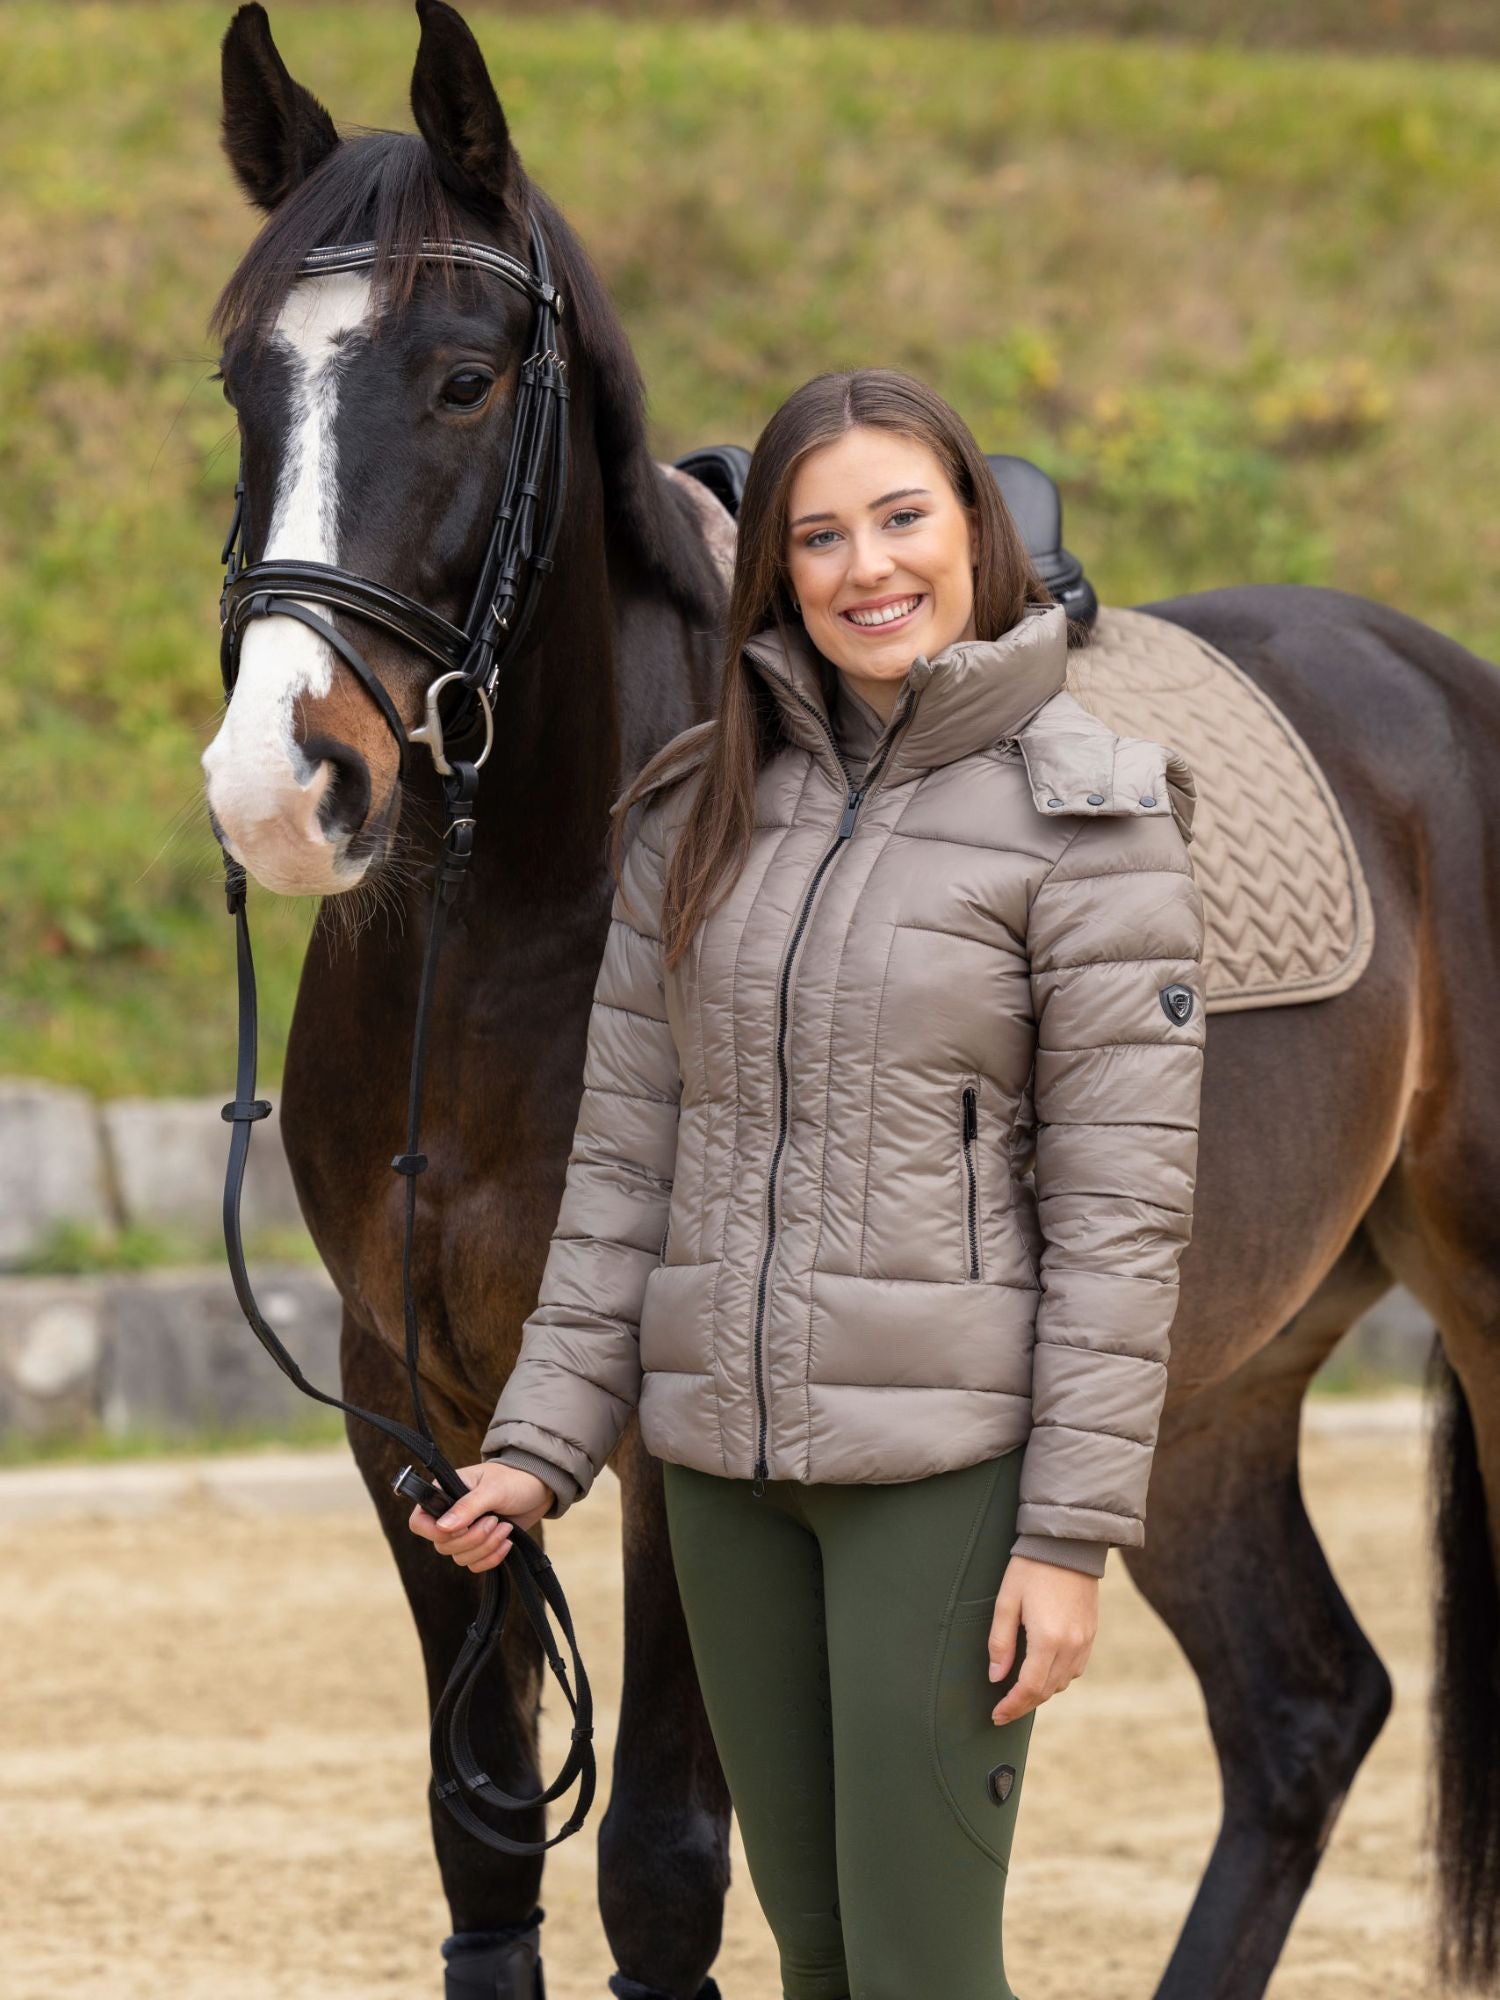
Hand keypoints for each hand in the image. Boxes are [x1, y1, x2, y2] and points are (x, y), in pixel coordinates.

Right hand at [406, 1462, 553, 1570]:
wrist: (538, 1489)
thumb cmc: (513, 1479)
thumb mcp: (492, 1489)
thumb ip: (467, 1507)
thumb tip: (442, 1527)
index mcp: (443, 1493)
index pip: (419, 1522)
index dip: (435, 1531)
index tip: (462, 1527)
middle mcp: (449, 1515)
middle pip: (442, 1545)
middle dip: (472, 1538)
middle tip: (494, 1520)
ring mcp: (464, 1533)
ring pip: (459, 1558)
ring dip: (485, 1547)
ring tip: (504, 1527)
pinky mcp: (479, 1546)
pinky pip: (475, 1565)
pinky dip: (492, 1557)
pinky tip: (507, 1542)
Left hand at [987, 1554, 1098, 1724]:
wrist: (1068, 1543)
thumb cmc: (1031, 1568)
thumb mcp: (1006, 1601)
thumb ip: (1000, 1642)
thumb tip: (996, 1677)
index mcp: (1048, 1639)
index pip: (1030, 1688)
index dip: (1012, 1706)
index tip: (996, 1715)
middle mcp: (1071, 1645)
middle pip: (1048, 1690)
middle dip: (1024, 1703)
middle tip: (1003, 1709)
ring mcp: (1085, 1640)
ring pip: (1063, 1682)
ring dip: (1042, 1691)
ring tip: (1020, 1691)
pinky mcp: (1092, 1633)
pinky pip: (1076, 1668)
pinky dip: (1058, 1676)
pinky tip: (1043, 1670)